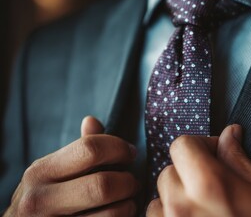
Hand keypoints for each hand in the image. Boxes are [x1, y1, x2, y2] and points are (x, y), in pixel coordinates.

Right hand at [4, 116, 138, 216]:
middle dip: (127, 181)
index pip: (89, 149)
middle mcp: (41, 200)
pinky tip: (118, 214)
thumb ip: (77, 150)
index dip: (118, 148)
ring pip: (111, 213)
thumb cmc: (43, 199)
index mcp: (41, 172)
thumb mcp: (51, 172)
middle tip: (133, 182)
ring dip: (128, 205)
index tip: (130, 153)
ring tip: (127, 201)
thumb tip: (92, 121)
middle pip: (102, 185)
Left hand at [147, 125, 250, 216]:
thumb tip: (230, 133)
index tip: (213, 155)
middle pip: (168, 172)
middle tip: (211, 186)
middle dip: (188, 174)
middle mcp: (182, 208)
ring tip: (201, 213)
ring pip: (156, 202)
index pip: (181, 145)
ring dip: (174, 202)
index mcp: (210, 185)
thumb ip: (239, 160)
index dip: (200, 146)